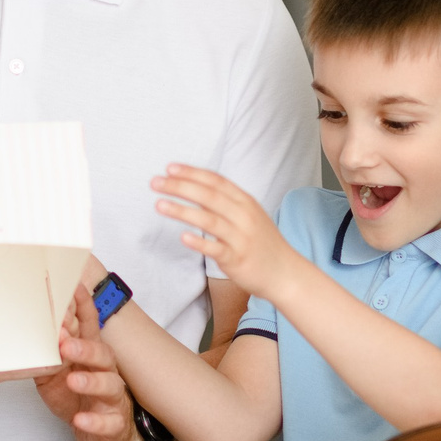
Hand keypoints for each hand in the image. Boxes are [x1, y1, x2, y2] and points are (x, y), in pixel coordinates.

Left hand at [35, 285, 139, 440]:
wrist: (99, 432)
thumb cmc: (76, 395)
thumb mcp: (56, 372)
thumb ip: (46, 353)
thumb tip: (26, 329)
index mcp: (91, 354)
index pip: (89, 327)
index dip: (84, 309)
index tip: (74, 291)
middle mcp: (106, 371)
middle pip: (101, 353)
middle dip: (84, 346)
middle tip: (64, 343)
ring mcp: (112, 397)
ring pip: (109, 384)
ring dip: (91, 380)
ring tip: (73, 380)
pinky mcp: (113, 423)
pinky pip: (107, 422)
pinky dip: (94, 421)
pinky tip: (80, 419)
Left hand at [151, 166, 297, 299]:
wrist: (285, 272)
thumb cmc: (261, 242)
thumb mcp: (248, 215)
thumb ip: (225, 202)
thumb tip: (195, 187)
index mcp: (245, 201)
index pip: (216, 181)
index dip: (192, 173)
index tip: (170, 168)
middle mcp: (244, 216)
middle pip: (209, 195)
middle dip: (180, 186)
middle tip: (156, 182)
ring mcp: (241, 237)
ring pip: (209, 220)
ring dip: (182, 211)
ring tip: (159, 205)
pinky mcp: (237, 258)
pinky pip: (216, 248)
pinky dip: (200, 242)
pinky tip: (183, 237)